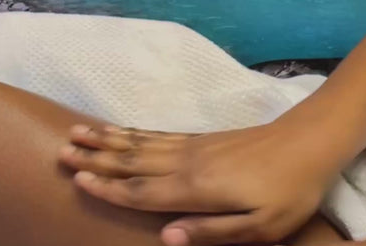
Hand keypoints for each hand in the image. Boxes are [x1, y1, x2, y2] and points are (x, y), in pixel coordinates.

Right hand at [59, 121, 341, 245]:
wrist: (302, 144)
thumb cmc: (284, 192)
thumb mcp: (257, 227)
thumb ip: (209, 232)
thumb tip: (166, 237)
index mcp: (194, 187)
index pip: (140, 189)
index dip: (107, 186)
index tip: (76, 178)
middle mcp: (183, 162)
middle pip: (130, 160)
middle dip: (95, 157)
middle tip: (63, 148)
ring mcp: (189, 145)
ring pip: (138, 142)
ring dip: (107, 139)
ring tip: (80, 131)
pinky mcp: (197, 137)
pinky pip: (156, 133)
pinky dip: (132, 132)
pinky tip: (121, 130)